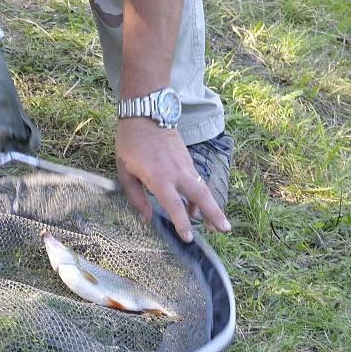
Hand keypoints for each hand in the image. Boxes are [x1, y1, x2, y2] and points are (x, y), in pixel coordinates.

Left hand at [115, 117, 231, 241]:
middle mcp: (176, 172)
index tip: (189, 238)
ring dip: (210, 207)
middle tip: (225, 230)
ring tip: (215, 225)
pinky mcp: (188, 159)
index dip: (182, 223)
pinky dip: (199, 195)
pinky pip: (196, 181)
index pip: (173, 205)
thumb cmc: (130, 143)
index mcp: (158, 177)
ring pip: (202, 189)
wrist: (147, 113)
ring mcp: (185, 164)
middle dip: (215, 214)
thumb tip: (146, 218)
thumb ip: (136, 197)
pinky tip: (195, 207)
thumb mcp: (125, 171)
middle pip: (201, 196)